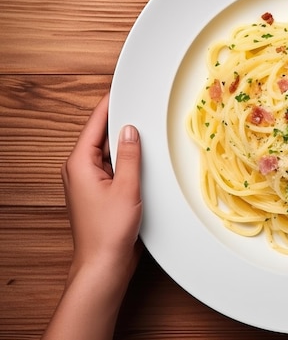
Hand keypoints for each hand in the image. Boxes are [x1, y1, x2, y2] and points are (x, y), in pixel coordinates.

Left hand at [43, 93, 141, 339]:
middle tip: (140, 108)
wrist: (105, 263)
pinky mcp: (99, 193)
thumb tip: (130, 130)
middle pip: (101, 137)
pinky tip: (142, 159)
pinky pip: (113, 168)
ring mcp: (89, 183)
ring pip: (108, 153)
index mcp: (79, 164)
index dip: (108, 105)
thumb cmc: (110, 230)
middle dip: (120, 124)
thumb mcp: (126, 187)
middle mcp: (80, 171)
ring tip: (144, 132)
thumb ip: (130, 155)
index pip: (94, 125)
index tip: (119, 89)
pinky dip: (126, 161)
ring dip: (125, 145)